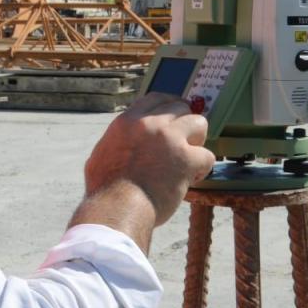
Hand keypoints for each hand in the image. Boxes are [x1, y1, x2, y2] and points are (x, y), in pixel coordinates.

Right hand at [83, 93, 215, 226]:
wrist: (118, 208)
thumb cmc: (105, 189)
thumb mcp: (100, 155)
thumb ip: (115, 143)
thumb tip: (116, 143)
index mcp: (128, 121)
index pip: (155, 99)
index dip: (168, 106)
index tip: (173, 117)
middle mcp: (149, 124)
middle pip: (180, 107)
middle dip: (184, 124)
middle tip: (183, 142)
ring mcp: (170, 139)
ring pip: (199, 123)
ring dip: (197, 140)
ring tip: (190, 157)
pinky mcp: (186, 159)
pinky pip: (207, 156)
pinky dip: (202, 169)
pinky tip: (192, 179)